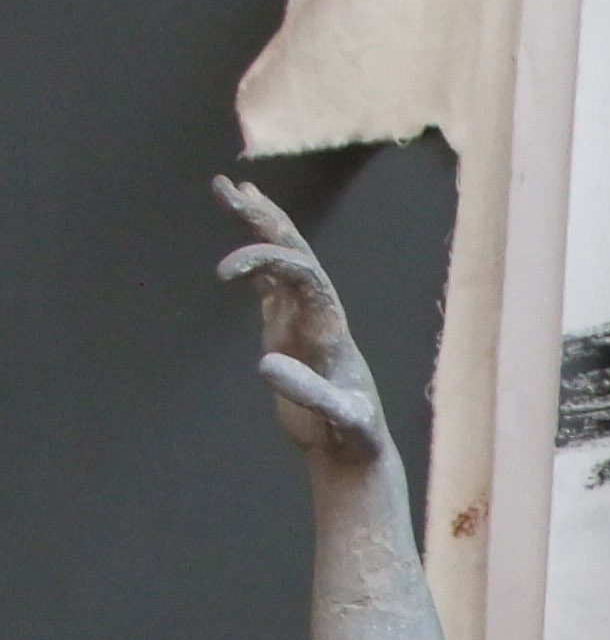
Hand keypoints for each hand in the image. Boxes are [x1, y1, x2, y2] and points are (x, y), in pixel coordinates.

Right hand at [213, 176, 385, 466]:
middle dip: (263, 219)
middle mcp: (318, 314)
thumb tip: (266, 365)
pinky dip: (254, 266)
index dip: (267, 260)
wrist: (354, 452)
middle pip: (294, 252)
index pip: (303, 272)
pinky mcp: (287, 335)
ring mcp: (302, 321)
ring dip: (259, 229)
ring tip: (231, 193)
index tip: (226, 272)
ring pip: (282, 263)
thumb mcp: (341, 420)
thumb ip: (312, 394)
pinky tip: (238, 255)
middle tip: (227, 187)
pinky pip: (270, 288)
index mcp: (330, 326)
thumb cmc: (354, 438)